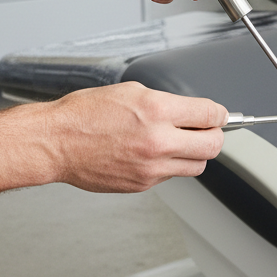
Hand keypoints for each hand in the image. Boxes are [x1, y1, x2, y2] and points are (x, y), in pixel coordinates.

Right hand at [43, 82, 227, 192]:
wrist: (56, 142)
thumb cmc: (85, 114)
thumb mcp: (131, 92)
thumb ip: (167, 103)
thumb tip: (191, 112)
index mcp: (157, 110)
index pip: (210, 115)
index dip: (219, 114)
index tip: (219, 115)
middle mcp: (158, 141)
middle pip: (213, 146)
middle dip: (214, 136)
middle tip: (205, 131)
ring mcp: (152, 167)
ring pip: (197, 166)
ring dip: (194, 154)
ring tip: (177, 143)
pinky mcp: (143, 184)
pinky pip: (171, 175)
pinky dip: (168, 165)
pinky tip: (150, 153)